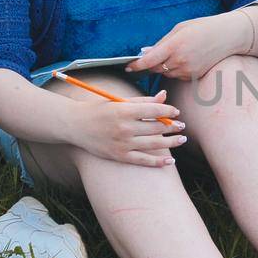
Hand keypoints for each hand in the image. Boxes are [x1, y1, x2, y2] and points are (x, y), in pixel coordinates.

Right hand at [66, 91, 184, 167]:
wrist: (75, 125)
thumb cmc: (99, 110)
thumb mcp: (119, 101)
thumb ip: (143, 100)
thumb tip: (164, 96)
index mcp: (124, 110)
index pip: (154, 110)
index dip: (169, 110)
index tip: (176, 111)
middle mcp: (124, 128)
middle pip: (156, 127)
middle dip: (172, 126)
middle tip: (182, 126)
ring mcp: (122, 143)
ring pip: (154, 144)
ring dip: (171, 142)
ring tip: (182, 139)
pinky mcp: (119, 156)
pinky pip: (143, 161)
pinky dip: (158, 162)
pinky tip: (170, 161)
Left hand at [127, 13, 247, 80]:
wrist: (228, 36)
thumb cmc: (202, 28)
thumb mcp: (179, 29)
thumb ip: (162, 43)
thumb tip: (146, 53)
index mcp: (175, 46)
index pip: (149, 60)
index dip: (136, 65)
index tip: (128, 67)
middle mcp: (180, 60)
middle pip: (156, 68)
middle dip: (152, 63)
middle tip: (157, 54)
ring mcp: (188, 70)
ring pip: (166, 73)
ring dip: (165, 66)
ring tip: (177, 53)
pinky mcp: (195, 76)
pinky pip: (178, 76)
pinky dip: (176, 70)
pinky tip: (186, 59)